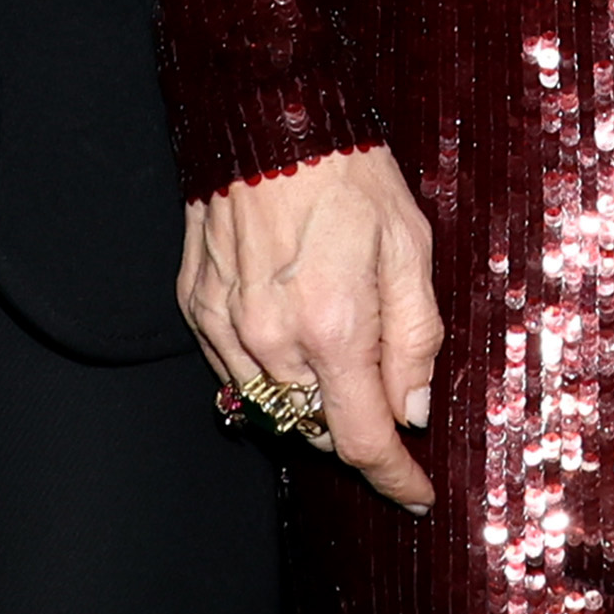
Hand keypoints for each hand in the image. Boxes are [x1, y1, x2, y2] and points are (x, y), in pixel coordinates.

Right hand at [181, 146, 444, 512]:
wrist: (271, 117)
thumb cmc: (350, 176)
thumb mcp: (411, 247)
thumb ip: (416, 337)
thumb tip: (412, 410)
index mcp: (333, 327)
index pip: (363, 438)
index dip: (394, 478)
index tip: (416, 495)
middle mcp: (271, 338)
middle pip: (317, 429)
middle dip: (356, 427)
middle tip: (385, 395)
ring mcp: (225, 325)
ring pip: (273, 407)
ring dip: (311, 401)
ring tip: (338, 351)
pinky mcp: (197, 306)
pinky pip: (234, 372)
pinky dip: (268, 371)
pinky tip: (291, 334)